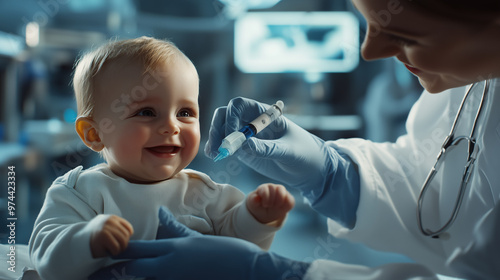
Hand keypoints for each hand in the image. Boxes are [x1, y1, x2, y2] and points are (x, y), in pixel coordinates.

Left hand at [90, 208, 309, 279]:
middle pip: (130, 270)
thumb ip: (174, 228)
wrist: (245, 270)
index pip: (134, 250)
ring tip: (107, 279)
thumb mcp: (195, 238)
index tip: (99, 252)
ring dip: (126, 279)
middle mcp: (166, 266)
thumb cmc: (222, 252)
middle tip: (92, 275)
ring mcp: (173, 279)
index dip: (115, 252)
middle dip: (110, 273)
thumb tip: (160, 215)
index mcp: (170, 249)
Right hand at [205, 97, 333, 191]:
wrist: (311, 169)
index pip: (240, 105)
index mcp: (265, 114)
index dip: (231, 116)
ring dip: (215, 138)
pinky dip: (218, 148)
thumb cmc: (305, 153)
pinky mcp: (244, 149)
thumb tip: (244, 145)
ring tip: (215, 154)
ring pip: (222, 128)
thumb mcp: (289, 151)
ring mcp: (247, 135)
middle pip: (226, 114)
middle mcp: (253, 121)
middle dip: (218, 127)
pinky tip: (215, 156)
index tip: (231, 135)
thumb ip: (267, 148)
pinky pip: (227, 144)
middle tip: (218, 146)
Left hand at [247, 183, 294, 224]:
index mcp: (264, 188)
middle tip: (269, 206)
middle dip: (273, 201)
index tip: (264, 205)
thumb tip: (256, 198)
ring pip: (285, 195)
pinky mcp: (288, 199)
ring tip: (275, 207)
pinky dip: (286, 207)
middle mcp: (274, 187)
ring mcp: (282, 192)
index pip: (267, 189)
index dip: (266, 198)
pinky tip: (280, 209)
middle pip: (277, 190)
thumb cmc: (257, 206)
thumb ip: (253, 200)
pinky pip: (291, 202)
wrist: (264, 212)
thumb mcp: (253, 204)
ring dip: (279, 203)